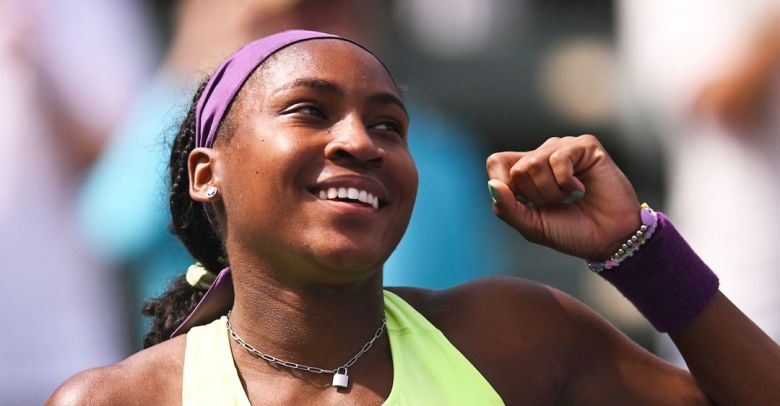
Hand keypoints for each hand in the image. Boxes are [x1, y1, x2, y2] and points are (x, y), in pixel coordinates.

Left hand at [486, 135, 639, 260]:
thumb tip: (492, 184)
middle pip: (517, 168)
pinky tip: (581, 189)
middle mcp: (543, 155)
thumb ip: (508, 207)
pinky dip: (567, 183)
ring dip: (552, 191)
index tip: (522, 202)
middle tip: (557, 204)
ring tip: (570, 198)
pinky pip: (559, 158)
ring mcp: (564, 148)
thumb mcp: (532, 226)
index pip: (496, 162)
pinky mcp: (585, 146)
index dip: (502, 182)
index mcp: (526, 172)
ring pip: (535, 163)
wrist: (608, 239)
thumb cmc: (571, 231)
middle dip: (535, 196)